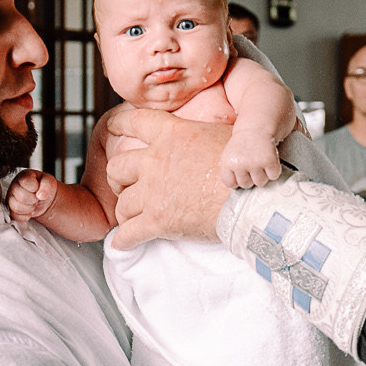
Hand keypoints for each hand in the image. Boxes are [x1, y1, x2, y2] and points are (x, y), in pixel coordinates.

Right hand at [6, 169, 58, 221]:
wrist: (44, 199)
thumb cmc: (44, 187)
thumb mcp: (49, 181)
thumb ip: (47, 185)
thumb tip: (41, 195)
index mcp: (23, 176)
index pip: (25, 181)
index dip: (34, 187)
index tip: (38, 188)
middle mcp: (14, 185)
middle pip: (22, 196)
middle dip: (33, 199)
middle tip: (37, 197)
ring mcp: (10, 198)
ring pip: (17, 207)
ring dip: (30, 208)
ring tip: (33, 203)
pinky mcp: (10, 209)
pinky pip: (15, 216)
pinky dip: (25, 216)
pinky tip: (30, 211)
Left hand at [102, 108, 235, 249]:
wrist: (254, 200)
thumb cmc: (248, 170)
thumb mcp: (227, 137)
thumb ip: (204, 136)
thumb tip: (210, 138)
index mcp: (173, 135)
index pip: (136, 122)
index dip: (119, 125)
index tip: (112, 128)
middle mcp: (157, 161)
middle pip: (117, 167)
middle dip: (118, 179)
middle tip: (127, 186)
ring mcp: (154, 192)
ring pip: (121, 203)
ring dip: (125, 212)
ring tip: (131, 218)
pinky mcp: (157, 221)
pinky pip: (128, 233)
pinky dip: (123, 240)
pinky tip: (123, 243)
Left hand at [218, 133, 282, 189]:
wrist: (257, 128)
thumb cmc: (243, 144)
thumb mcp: (229, 155)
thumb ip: (230, 171)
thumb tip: (236, 189)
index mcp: (228, 161)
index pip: (229, 183)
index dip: (236, 180)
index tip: (240, 173)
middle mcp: (240, 163)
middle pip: (246, 185)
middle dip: (250, 177)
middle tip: (251, 164)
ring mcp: (255, 162)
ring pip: (260, 182)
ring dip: (262, 175)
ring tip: (260, 162)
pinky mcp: (269, 161)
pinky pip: (273, 176)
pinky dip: (273, 170)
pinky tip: (269, 160)